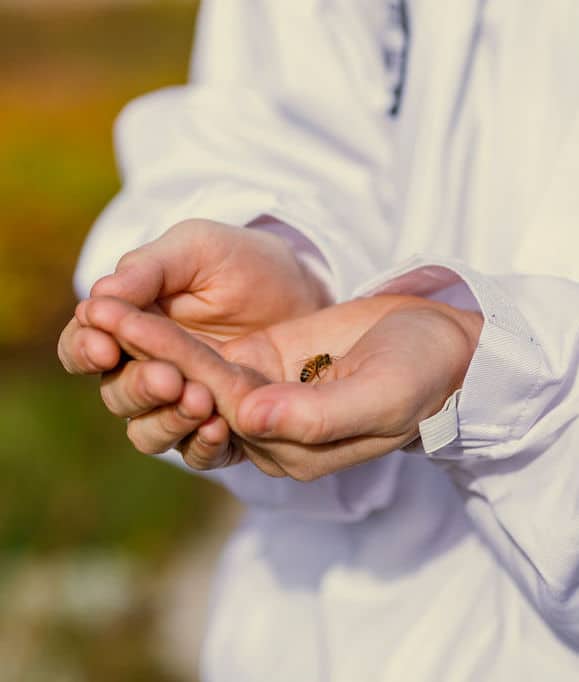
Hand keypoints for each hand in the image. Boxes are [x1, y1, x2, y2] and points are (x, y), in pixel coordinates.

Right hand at [57, 219, 329, 449]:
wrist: (302, 288)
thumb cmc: (242, 261)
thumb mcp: (198, 248)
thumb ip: (149, 269)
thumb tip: (98, 296)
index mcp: (129, 326)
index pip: (84, 347)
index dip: (85, 350)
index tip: (105, 346)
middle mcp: (148, 370)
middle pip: (116, 395)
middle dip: (137, 388)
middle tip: (168, 377)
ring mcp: (184, 403)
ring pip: (148, 432)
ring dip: (166, 421)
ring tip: (198, 400)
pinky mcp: (223, 427)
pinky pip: (199, 453)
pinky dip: (202, 445)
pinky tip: (219, 426)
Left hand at [77, 293, 481, 478]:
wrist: (441, 342)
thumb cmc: (421, 372)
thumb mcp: (378, 394)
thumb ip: (315, 415)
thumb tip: (246, 418)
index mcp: (295, 451)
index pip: (227, 412)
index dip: (181, 376)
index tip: (136, 340)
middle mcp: (272, 431)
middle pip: (200, 392)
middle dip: (151, 355)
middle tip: (101, 315)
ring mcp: (266, 396)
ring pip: (197, 371)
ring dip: (152, 340)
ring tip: (106, 305)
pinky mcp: (265, 365)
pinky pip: (211, 353)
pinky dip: (174, 332)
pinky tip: (139, 306)